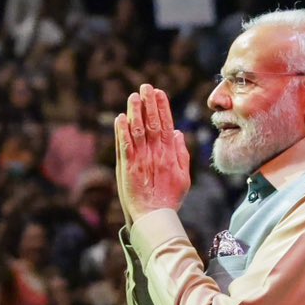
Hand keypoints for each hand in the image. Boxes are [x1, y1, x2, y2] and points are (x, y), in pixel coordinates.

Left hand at [116, 86, 190, 222]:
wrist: (154, 217)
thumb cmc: (169, 199)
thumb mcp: (184, 177)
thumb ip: (181, 154)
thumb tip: (178, 133)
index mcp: (170, 155)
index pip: (166, 125)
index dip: (163, 108)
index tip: (160, 92)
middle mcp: (156, 154)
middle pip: (153, 124)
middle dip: (149, 104)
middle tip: (146, 87)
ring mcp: (141, 160)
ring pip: (138, 131)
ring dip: (136, 112)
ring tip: (134, 96)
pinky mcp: (128, 168)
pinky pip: (125, 146)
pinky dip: (122, 132)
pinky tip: (121, 118)